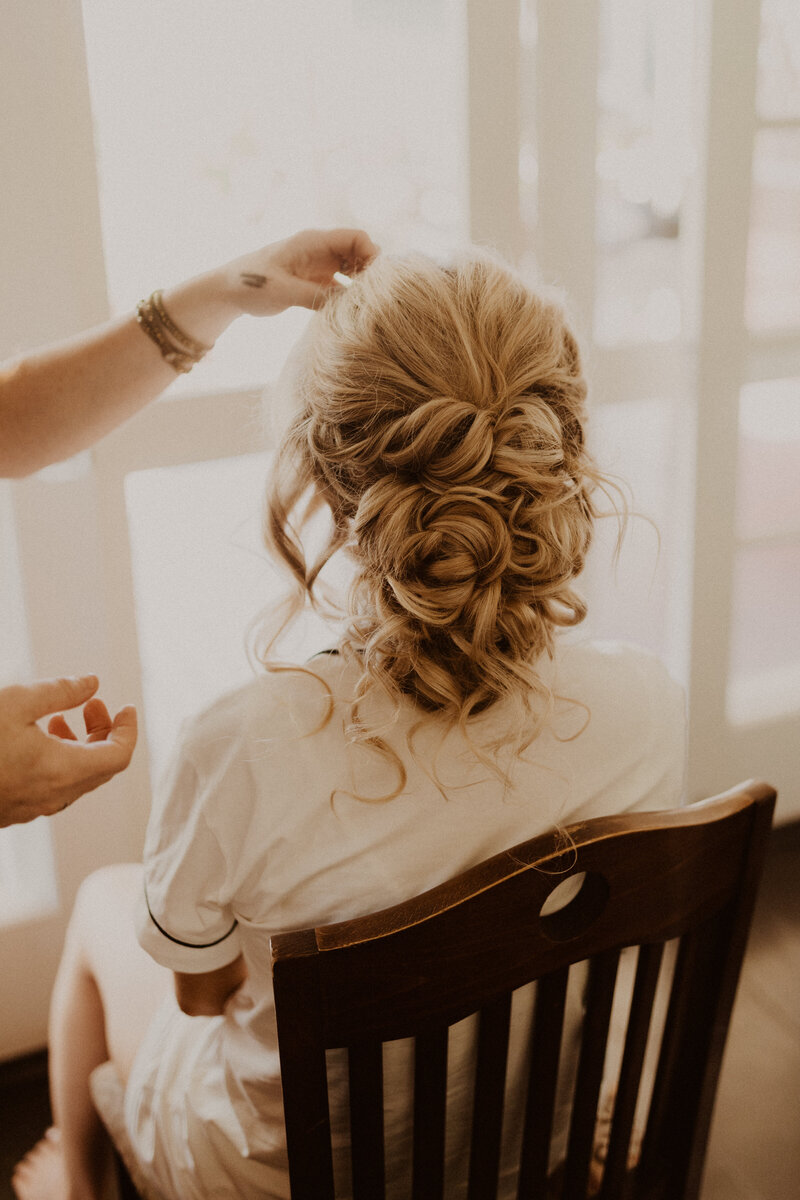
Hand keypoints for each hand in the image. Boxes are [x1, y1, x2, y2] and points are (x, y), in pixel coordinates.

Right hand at [0, 675, 136, 825]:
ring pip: (76, 780)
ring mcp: (33, 808)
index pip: (119, 756)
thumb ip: (60, 691)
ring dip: (80, 747)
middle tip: (93, 705)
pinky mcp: (14, 811)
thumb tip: (92, 682)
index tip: (125, 707)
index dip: (128, 730)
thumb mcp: (16, 702)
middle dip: (104, 733)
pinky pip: (53, 788)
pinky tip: (37, 739)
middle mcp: (54, 796)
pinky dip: (60, 762)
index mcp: (63, 771)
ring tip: (60, 719)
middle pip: (101, 768)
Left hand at [225, 227, 379, 316]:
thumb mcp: (283, 292)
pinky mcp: (316, 280)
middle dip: (371, 271)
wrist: (229, 290)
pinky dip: (350, 294)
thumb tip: (349, 304)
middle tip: (371, 297)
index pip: (356, 237)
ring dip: (362, 283)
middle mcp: (319, 249)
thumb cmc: (251, 285)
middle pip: (360, 251)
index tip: (374, 281)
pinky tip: (350, 310)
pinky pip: (343, 283)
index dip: (371, 254)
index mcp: (312, 241)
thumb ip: (316, 296)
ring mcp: (319, 264)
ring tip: (362, 305)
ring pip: (354, 267)